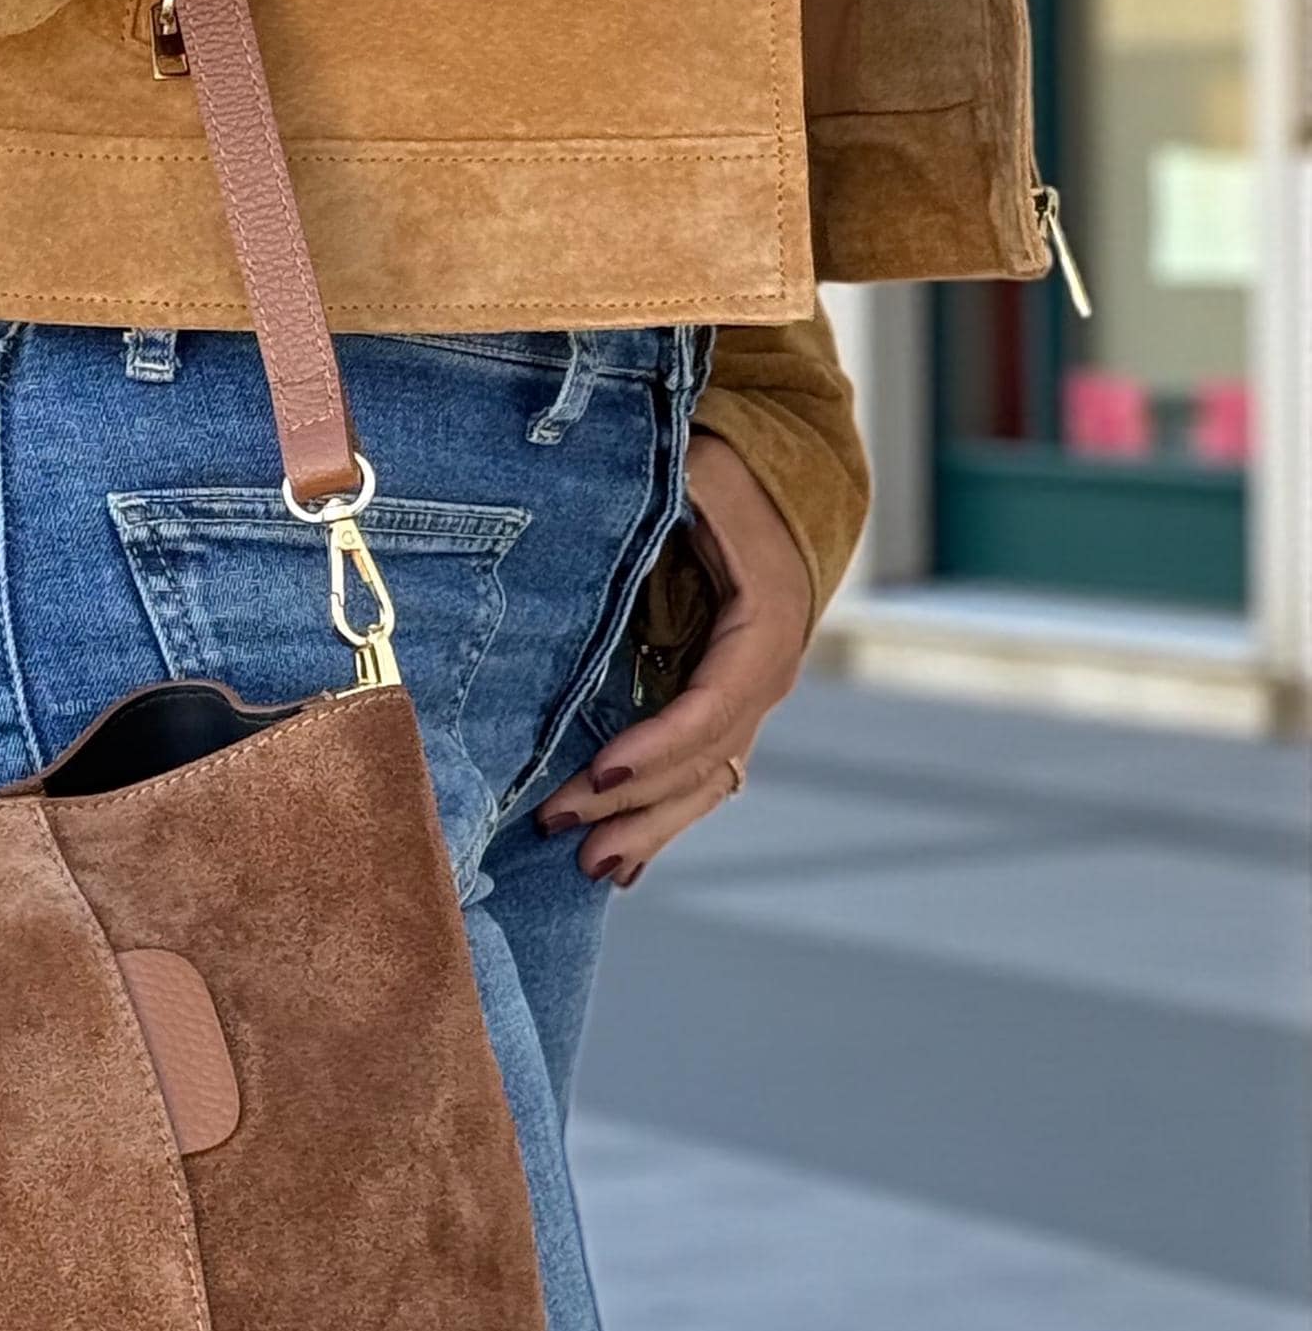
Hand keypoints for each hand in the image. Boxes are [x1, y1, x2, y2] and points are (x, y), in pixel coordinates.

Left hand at [534, 434, 812, 884]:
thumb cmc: (722, 466)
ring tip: (589, 865)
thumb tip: (615, 501)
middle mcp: (766, 667)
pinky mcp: (722, 703)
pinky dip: (664, 817)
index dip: (660, 744)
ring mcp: (747, 692)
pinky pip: (699, 773)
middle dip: (636, 800)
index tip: (598, 773)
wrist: (772, 474)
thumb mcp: (697, 465)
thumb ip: (672, 490)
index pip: (716, 701)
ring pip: (707, 780)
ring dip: (650, 825)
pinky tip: (623, 864)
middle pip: (708, 757)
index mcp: (765, 616)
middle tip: (558, 822)